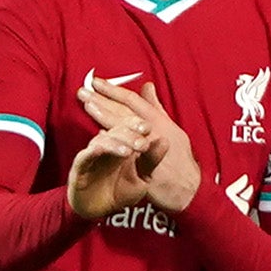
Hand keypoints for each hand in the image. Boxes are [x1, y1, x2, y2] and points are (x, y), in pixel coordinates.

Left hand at [80, 73, 201, 211]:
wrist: (187, 188)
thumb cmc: (180, 158)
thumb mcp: (172, 128)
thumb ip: (156, 107)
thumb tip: (147, 87)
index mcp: (159, 120)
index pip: (132, 101)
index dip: (114, 90)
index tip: (97, 82)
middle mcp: (153, 130)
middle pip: (124, 111)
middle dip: (102, 99)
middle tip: (83, 90)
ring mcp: (148, 147)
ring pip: (123, 127)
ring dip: (103, 114)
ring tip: (87, 105)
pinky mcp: (142, 164)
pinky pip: (125, 151)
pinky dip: (114, 142)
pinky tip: (98, 135)